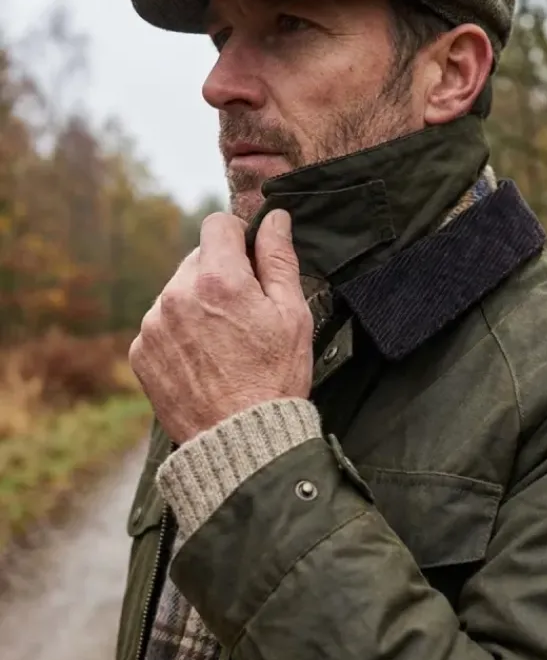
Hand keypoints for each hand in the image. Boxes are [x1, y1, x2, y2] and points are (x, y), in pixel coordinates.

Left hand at [129, 210, 312, 443]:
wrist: (241, 441)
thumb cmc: (276, 378)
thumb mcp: (293, 315)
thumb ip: (279, 259)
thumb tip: (274, 219)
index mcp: (218, 279)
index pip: (217, 224)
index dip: (240, 238)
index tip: (252, 262)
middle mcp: (176, 294)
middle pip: (197, 259)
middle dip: (220, 275)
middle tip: (245, 316)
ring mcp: (153, 324)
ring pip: (177, 292)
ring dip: (198, 304)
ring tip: (224, 345)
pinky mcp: (141, 352)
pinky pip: (161, 324)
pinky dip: (180, 333)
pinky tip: (204, 360)